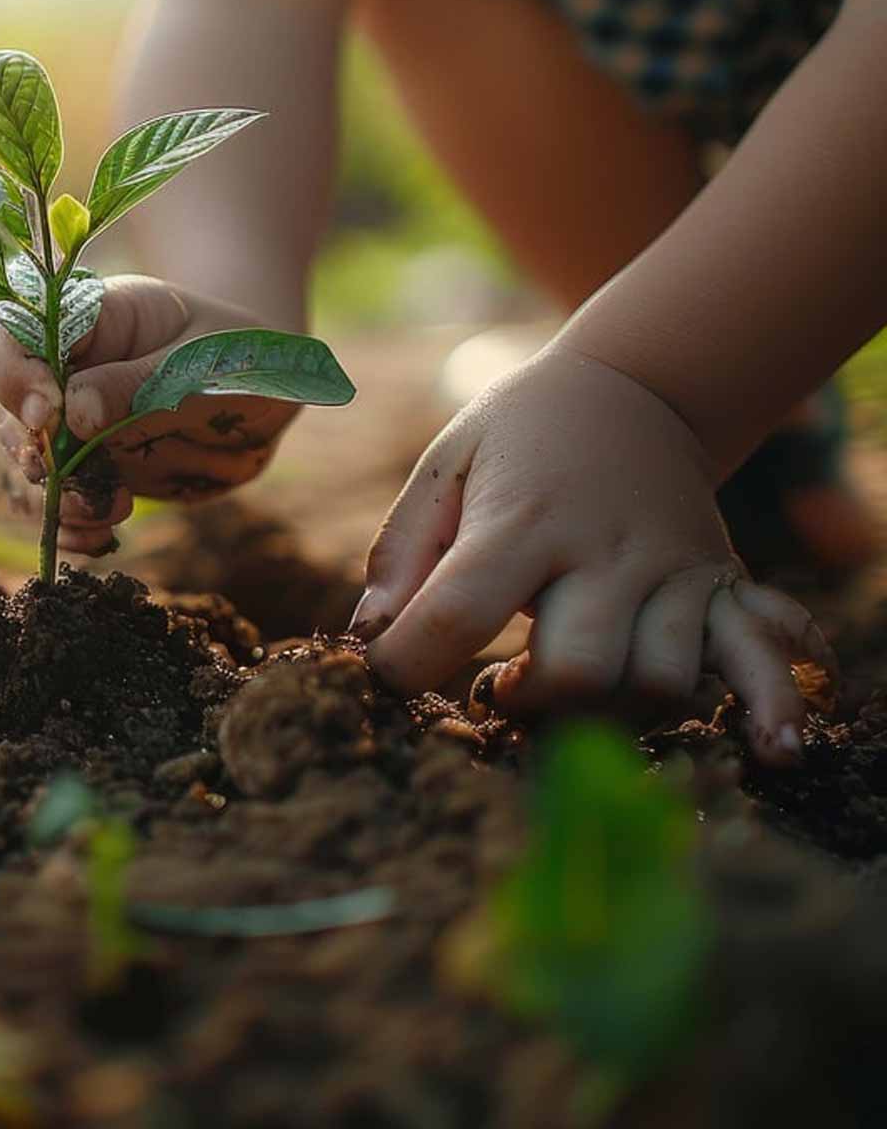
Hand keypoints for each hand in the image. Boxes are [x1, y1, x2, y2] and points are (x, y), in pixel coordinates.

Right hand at [0, 275, 299, 554]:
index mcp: (90, 319)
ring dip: (54, 497)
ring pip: (29, 463)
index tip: (45, 415)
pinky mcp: (91, 469)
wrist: (265, 394)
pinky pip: (60, 502)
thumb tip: (71, 413)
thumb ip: (135, 382)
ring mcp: (76, 423)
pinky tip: (98, 539)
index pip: (17, 336)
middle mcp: (68, 370)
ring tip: (107, 510)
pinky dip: (71, 527)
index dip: (16, 376)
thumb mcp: (199, 360)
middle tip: (65, 476)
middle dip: (32, 451)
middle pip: (9, 409)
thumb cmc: (237, 355)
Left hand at [352, 345, 834, 765]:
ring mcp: (675, 570)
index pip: (459, 613)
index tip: (384, 676)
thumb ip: (402, 550)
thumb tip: (366, 637)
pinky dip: (769, 707)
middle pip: (579, 670)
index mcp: (525, 517)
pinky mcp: (721, 585)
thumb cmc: (522, 433)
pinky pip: (759, 656)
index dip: (406, 665)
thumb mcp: (447, 463)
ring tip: (567, 685)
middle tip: (499, 687)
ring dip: (607, 713)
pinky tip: (772, 753)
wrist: (636, 386)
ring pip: (658, 682)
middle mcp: (608, 549)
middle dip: (529, 705)